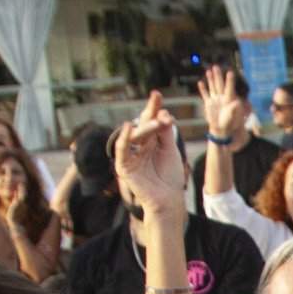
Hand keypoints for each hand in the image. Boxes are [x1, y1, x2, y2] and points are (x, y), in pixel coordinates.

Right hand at [116, 92, 189, 216]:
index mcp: (150, 141)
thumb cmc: (170, 177)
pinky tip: (128, 126)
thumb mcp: (170, 151)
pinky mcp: (124, 167)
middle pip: (142, 125)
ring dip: (144, 126)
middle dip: (149, 112)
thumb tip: (163, 113)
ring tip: (154, 118)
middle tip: (157, 100)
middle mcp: (139, 146)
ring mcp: (131, 156)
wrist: (169, 199)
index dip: (153, 108)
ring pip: (135, 136)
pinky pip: (122, 150)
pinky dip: (124, 138)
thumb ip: (165, 133)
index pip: (150, 121)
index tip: (157, 94)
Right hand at [196, 65, 252, 144]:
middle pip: (219, 85)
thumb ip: (233, 110)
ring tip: (209, 71)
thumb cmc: (228, 125)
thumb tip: (237, 102)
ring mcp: (215, 100)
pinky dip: (203, 89)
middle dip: (218, 76)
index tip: (230, 72)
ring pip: (212, 87)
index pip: (229, 88)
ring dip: (210, 80)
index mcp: (229, 100)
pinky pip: (205, 95)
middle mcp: (222, 98)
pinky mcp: (208, 104)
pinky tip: (200, 82)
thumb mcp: (232, 118)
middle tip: (216, 66)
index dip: (230, 81)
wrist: (221, 129)